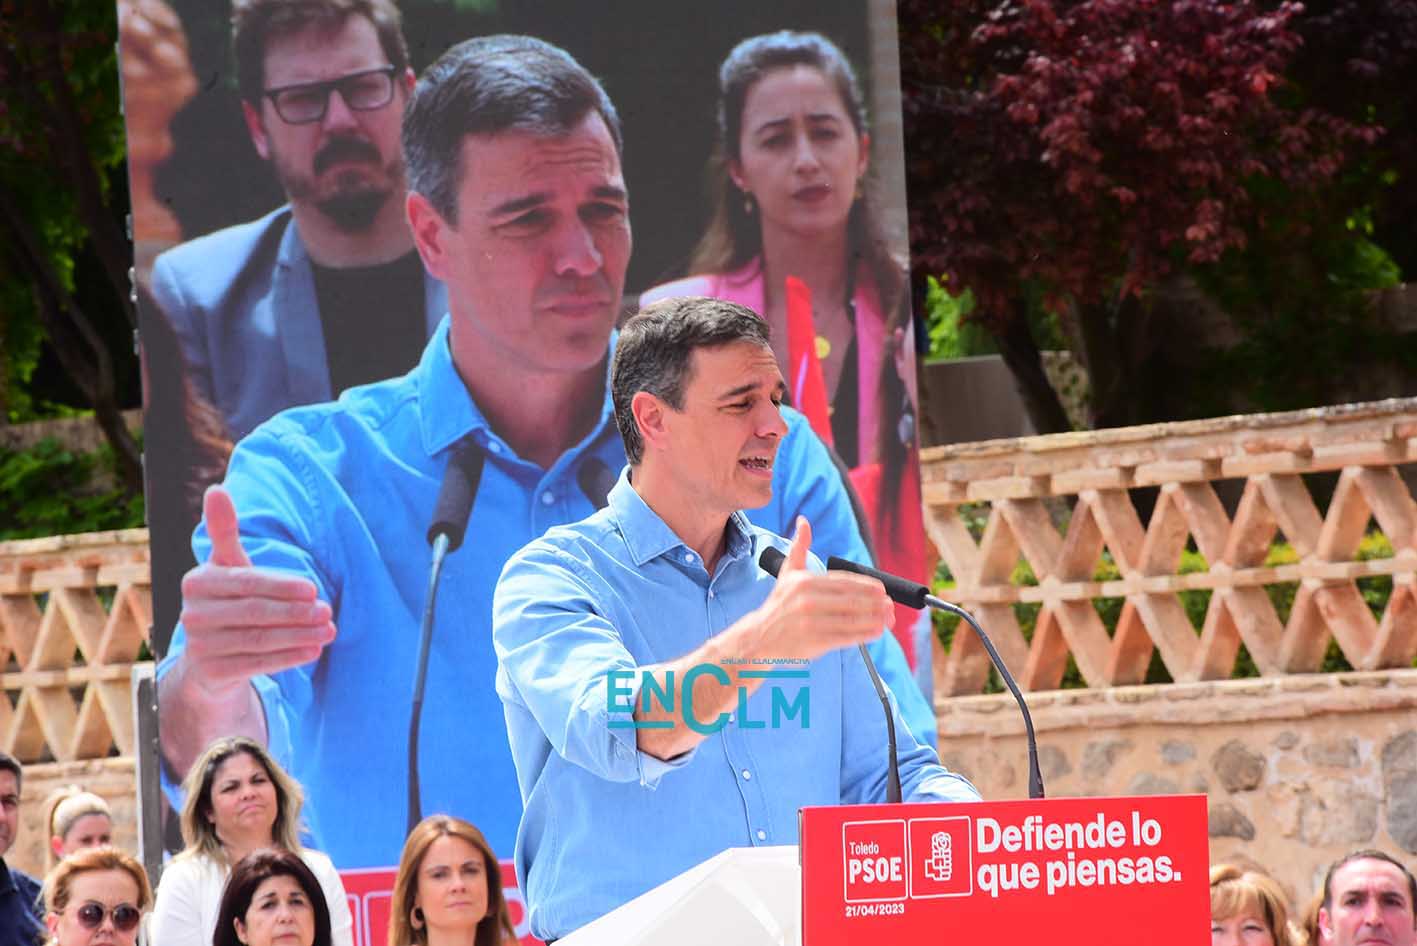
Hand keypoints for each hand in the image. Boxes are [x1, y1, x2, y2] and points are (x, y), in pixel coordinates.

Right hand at [177, 487, 335, 697]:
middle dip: (296, 612)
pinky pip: (257, 664)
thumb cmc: (229, 600)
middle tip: (328, 610)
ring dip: (299, 635)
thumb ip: (225, 531)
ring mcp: (199, 646)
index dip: (281, 585)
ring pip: (259, 639)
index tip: (314, 588)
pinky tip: (314, 650)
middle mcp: (192, 614)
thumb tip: (216, 489)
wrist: (207, 658)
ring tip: (329, 630)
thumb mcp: (227, 566)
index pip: (247, 582)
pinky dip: (288, 658)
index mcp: (198, 582)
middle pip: (255, 612)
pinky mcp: (211, 672)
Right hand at [755, 517, 892, 661]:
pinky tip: (876, 632)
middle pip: (852, 600)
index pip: (844, 581)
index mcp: (804, 582)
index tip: (881, 589)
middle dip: (876, 603)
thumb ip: (799, 547)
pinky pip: (846, 637)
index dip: (866, 585)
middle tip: (890, 605)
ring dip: (875, 619)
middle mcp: (807, 601)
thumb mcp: (787, 573)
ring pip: (852, 619)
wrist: (759, 637)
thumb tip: (803, 521)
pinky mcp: (815, 642)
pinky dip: (864, 635)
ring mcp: (812, 622)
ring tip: (887, 618)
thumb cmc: (779, 604)